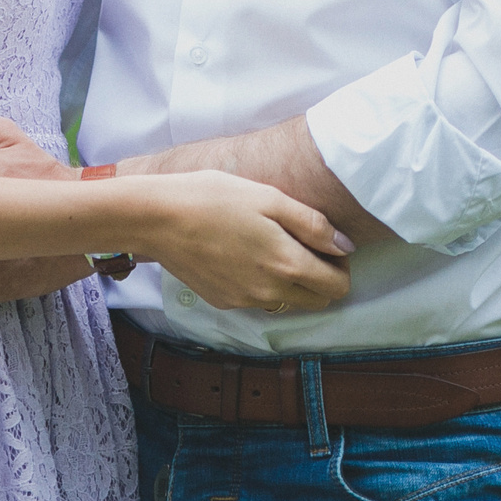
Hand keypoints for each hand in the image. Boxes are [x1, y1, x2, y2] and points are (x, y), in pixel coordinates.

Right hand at [137, 169, 354, 313]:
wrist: (156, 217)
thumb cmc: (212, 198)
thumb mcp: (268, 197)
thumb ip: (312, 224)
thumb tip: (345, 246)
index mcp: (287, 264)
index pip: (338, 285)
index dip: (340, 265)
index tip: (324, 244)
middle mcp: (271, 291)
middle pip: (318, 300)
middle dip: (320, 277)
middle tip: (300, 245)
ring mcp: (245, 300)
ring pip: (288, 302)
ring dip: (291, 283)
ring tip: (267, 247)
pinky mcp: (223, 301)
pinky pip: (257, 300)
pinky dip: (260, 284)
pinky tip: (239, 254)